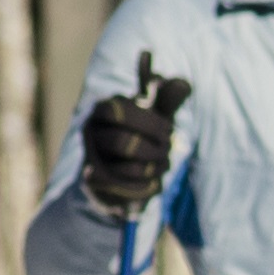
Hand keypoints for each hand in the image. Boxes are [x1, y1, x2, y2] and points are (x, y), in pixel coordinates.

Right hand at [78, 55, 191, 223]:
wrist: (123, 172)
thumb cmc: (142, 133)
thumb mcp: (155, 114)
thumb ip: (168, 99)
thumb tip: (183, 84)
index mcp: (101, 111)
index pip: (118, 111)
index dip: (149, 122)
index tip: (169, 129)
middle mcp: (90, 135)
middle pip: (121, 143)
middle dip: (155, 148)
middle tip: (169, 147)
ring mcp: (91, 163)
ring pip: (129, 168)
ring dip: (156, 166)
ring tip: (164, 161)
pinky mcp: (100, 190)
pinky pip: (131, 190)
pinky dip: (151, 183)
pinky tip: (155, 177)